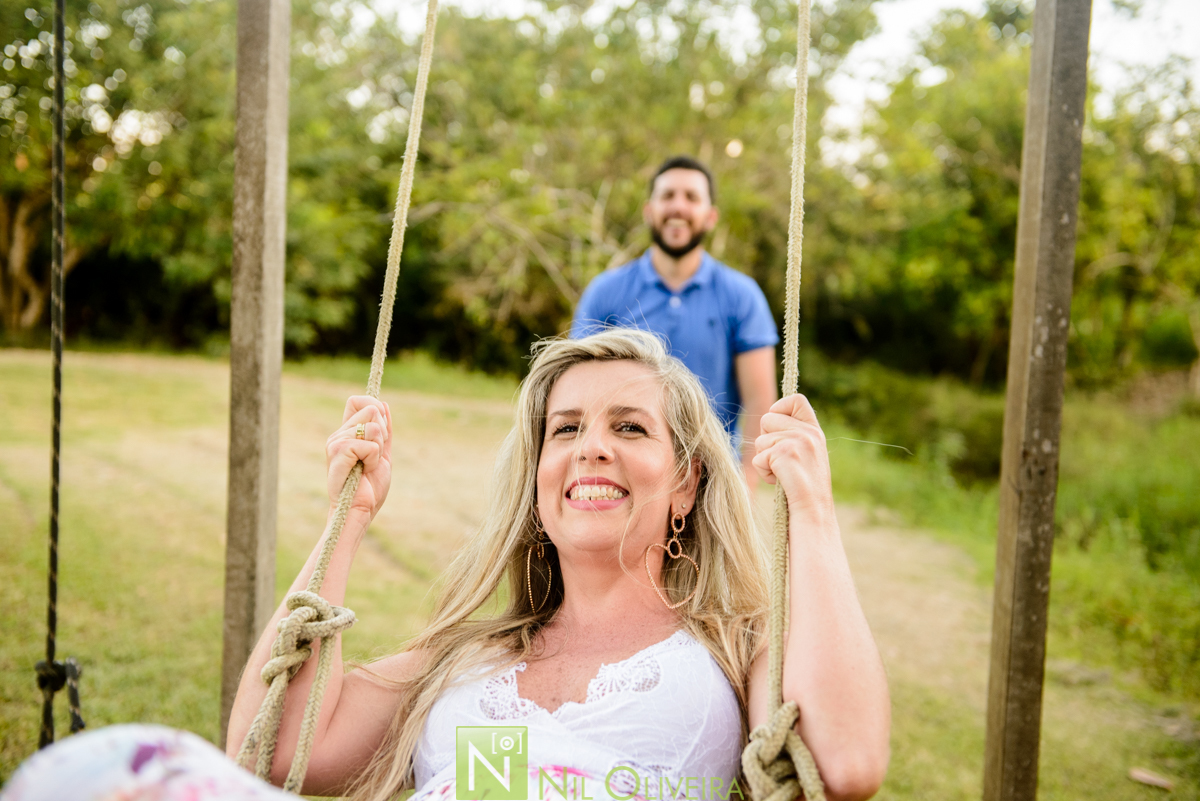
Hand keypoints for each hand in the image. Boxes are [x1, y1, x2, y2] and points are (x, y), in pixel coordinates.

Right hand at [326, 396, 392, 517]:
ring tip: (367, 466)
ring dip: (378, 449)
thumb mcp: (382, 453)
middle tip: (373, 456)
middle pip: (371, 409)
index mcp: (346, 433)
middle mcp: (338, 434)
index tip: (382, 429)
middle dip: (382, 433)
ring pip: (373, 427)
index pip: (356, 401)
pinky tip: (364, 471)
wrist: (361, 510)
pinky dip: (374, 459)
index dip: (374, 406)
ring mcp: (336, 442)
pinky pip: (370, 444)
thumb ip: (383, 430)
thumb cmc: (369, 488)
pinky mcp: (338, 452)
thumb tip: (383, 404)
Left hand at [752, 394, 833, 520]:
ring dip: (765, 459)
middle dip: (766, 440)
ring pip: (759, 440)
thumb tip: (768, 418)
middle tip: (781, 461)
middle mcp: (809, 432)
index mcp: (814, 430)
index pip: (796, 399)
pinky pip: (758, 457)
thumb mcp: (805, 453)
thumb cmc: (804, 487)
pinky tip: (780, 481)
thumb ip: (793, 434)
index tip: (779, 430)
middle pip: (767, 418)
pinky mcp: (785, 453)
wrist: (813, 512)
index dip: (780, 408)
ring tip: (782, 473)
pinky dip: (763, 472)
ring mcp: (798, 441)